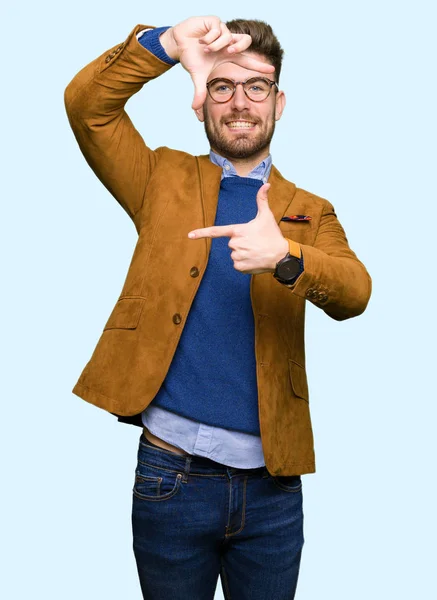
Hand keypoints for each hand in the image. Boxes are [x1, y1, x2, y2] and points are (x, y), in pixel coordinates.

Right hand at [160, 16, 274, 109]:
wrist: (179, 43)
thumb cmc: (191, 57)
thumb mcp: (197, 76)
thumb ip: (200, 92)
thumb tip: (195, 109)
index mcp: (228, 55)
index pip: (247, 61)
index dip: (259, 65)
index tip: (271, 70)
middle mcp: (229, 42)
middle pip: (246, 41)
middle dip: (239, 46)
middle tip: (229, 51)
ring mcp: (223, 30)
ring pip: (228, 36)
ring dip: (215, 45)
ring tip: (205, 49)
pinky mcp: (215, 21)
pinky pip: (217, 29)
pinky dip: (208, 38)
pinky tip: (201, 40)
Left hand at [187, 183, 288, 273]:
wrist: (281, 256)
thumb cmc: (273, 235)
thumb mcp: (267, 216)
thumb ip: (262, 200)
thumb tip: (266, 184)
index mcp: (238, 231)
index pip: (217, 231)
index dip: (202, 233)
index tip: (190, 235)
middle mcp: (235, 243)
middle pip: (232, 243)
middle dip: (241, 243)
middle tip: (255, 243)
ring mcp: (237, 256)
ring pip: (234, 254)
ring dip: (243, 254)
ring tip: (256, 252)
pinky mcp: (240, 267)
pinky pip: (237, 265)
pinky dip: (245, 264)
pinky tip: (254, 260)